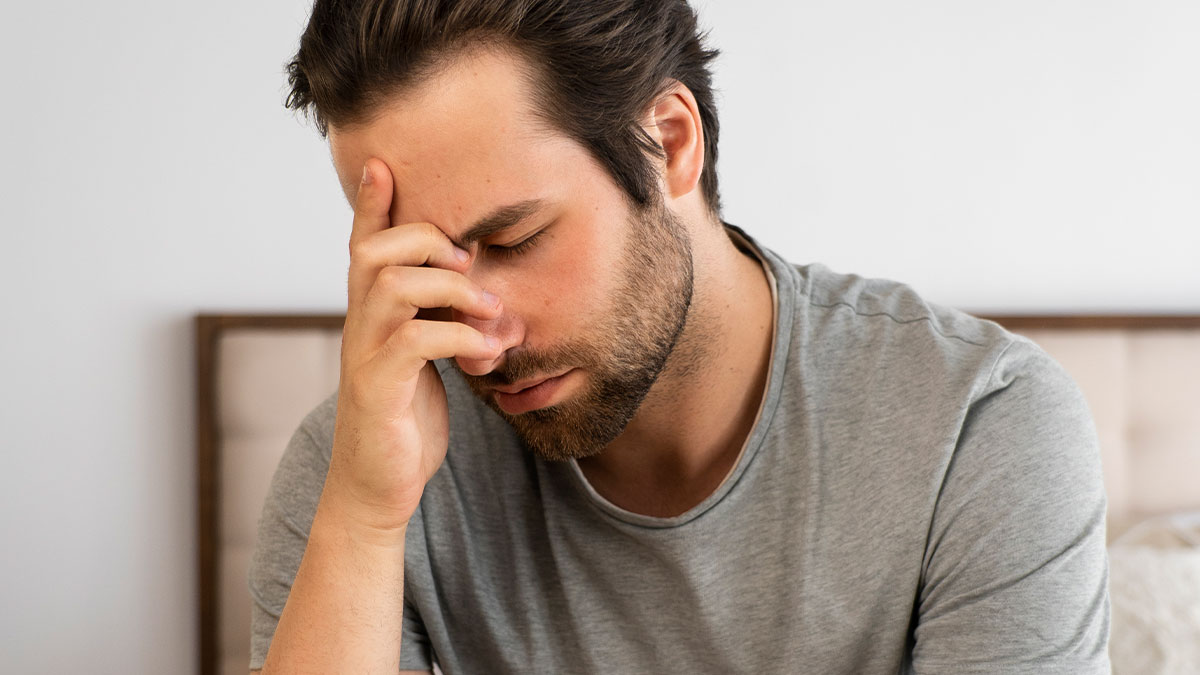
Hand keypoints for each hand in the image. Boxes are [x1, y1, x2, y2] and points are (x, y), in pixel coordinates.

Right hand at [323, 157, 502, 537]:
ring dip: (455, 289)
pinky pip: (418, 339)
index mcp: (370, 314)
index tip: (382, 163)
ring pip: (395, 285)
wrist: (379, 485)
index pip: (362, 246)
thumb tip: (474, 291)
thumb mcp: (423, 359)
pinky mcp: (379, 388)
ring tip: (492, 311)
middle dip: (427, 241)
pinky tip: (487, 354)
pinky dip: (463, 337)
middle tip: (468, 264)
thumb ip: (434, 321)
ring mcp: (365, 355)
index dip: (371, 205)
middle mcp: (359, 326)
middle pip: (375, 251)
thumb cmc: (405, 418)